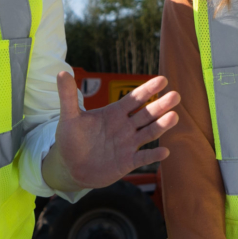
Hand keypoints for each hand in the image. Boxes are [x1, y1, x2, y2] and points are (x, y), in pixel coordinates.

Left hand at [41, 72, 179, 192]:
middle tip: (176, 96)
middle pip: (146, 114)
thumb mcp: (69, 117)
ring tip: (174, 117)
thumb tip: (61, 72)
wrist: (70, 166)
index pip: (134, 99)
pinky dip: (153, 156)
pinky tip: (164, 152)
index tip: (162, 79)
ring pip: (149, 133)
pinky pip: (143, 158)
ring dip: (161, 126)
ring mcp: (128, 144)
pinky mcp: (127, 162)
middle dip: (160, 105)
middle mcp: (125, 127)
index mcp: (114, 113)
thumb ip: (68, 96)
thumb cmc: (71, 139)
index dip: (147, 89)